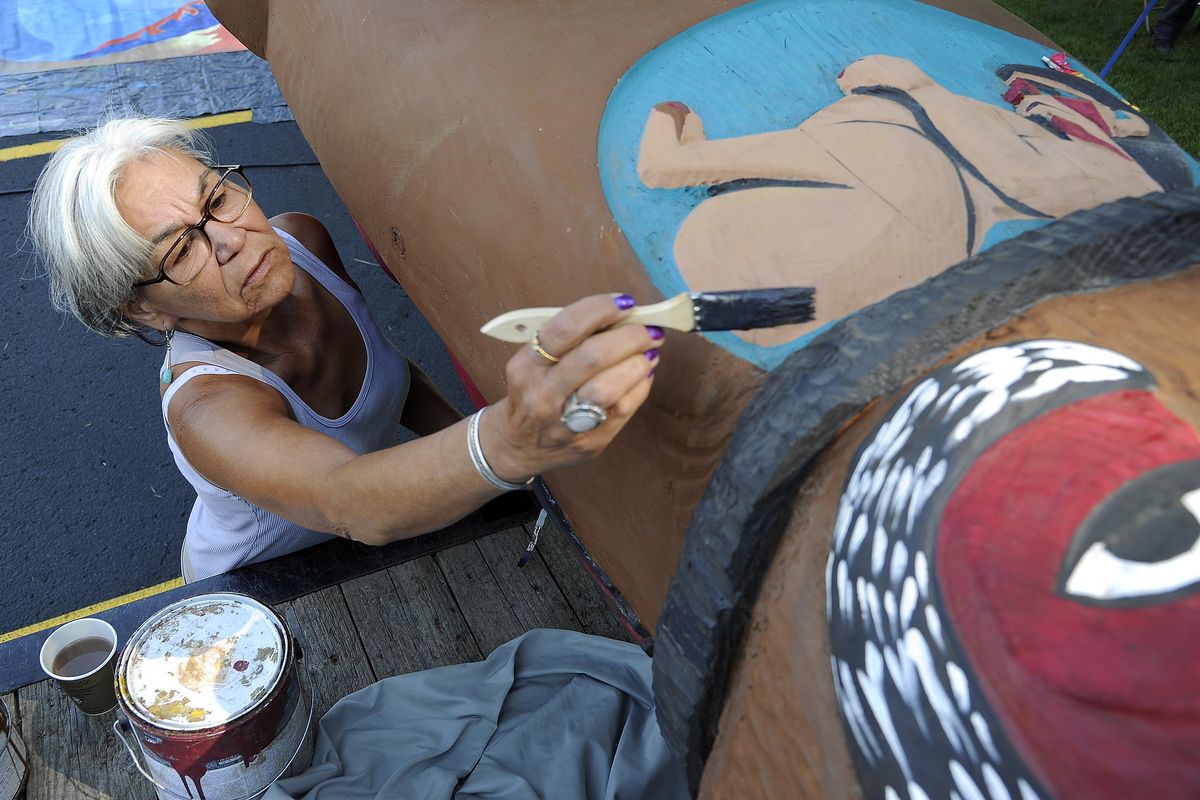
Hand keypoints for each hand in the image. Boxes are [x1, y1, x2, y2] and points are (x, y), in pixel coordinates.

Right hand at [481, 293, 661, 479]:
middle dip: (629, 337)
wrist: (520, 447)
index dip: (599, 310)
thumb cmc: (534, 392)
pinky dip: (640, 386)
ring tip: (649, 353)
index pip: (564, 329)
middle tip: (649, 329)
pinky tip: (642, 375)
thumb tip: (620, 314)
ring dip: (638, 364)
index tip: (625, 303)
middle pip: (592, 357)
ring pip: (609, 387)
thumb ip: (570, 339)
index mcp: (527, 366)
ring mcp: (565, 422)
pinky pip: (623, 409)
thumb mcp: (534, 362)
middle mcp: (542, 394)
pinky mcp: (589, 441)